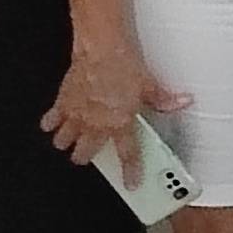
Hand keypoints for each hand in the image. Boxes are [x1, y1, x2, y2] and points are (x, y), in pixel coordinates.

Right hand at [41, 40, 186, 173]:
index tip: (131, 183)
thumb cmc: (124, 66)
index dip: (130, 172)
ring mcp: (76, 116)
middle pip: (84, 154)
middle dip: (86, 156)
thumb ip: (165, 100)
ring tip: (73, 139)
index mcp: (119, 124)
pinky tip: (56, 123)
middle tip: (91, 151)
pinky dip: (51, 125)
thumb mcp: (150, 85)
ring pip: (63, 142)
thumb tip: (183, 102)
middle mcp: (95, 124)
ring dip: (68, 143)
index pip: (127, 155)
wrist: (102, 49)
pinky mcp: (62, 104)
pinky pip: (50, 122)